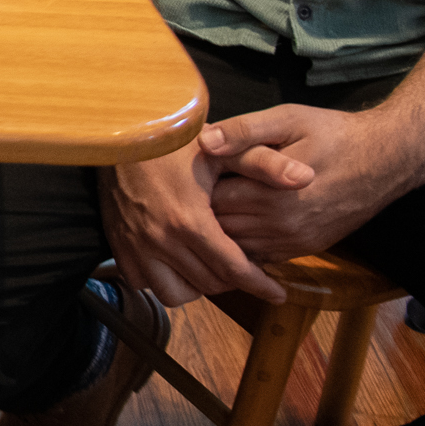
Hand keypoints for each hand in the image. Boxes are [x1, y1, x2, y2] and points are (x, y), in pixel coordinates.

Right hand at [100, 129, 305, 306]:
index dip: (260, 285)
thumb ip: (265, 164)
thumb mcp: (222, 149)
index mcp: (190, 220)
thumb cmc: (172, 140)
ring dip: (196, 286)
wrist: (120, 132)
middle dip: (233, 281)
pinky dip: (163, 280)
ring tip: (209, 267)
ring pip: (174, 293)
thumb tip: (306, 177)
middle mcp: (161, 240)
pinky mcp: (118, 246)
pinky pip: (144, 283)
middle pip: (209, 284)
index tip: (277, 293)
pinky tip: (175, 262)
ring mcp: (136, 245)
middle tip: (244, 268)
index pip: (234, 270)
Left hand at [201, 103, 417, 261]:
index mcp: (271, 194)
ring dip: (220, 231)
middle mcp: (281, 225)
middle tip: (189, 191)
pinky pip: (260, 255)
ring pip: (237, 246)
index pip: (211, 200)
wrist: (387, 160)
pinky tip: (236, 223)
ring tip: (208, 206)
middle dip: (202, 211)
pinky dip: (243, 244)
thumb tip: (204, 142)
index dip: (194, 186)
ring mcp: (294, 241)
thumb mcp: (288, 119)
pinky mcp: (305, 248)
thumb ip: (245, 131)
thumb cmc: (335, 134)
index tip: (185, 172)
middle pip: (220, 227)